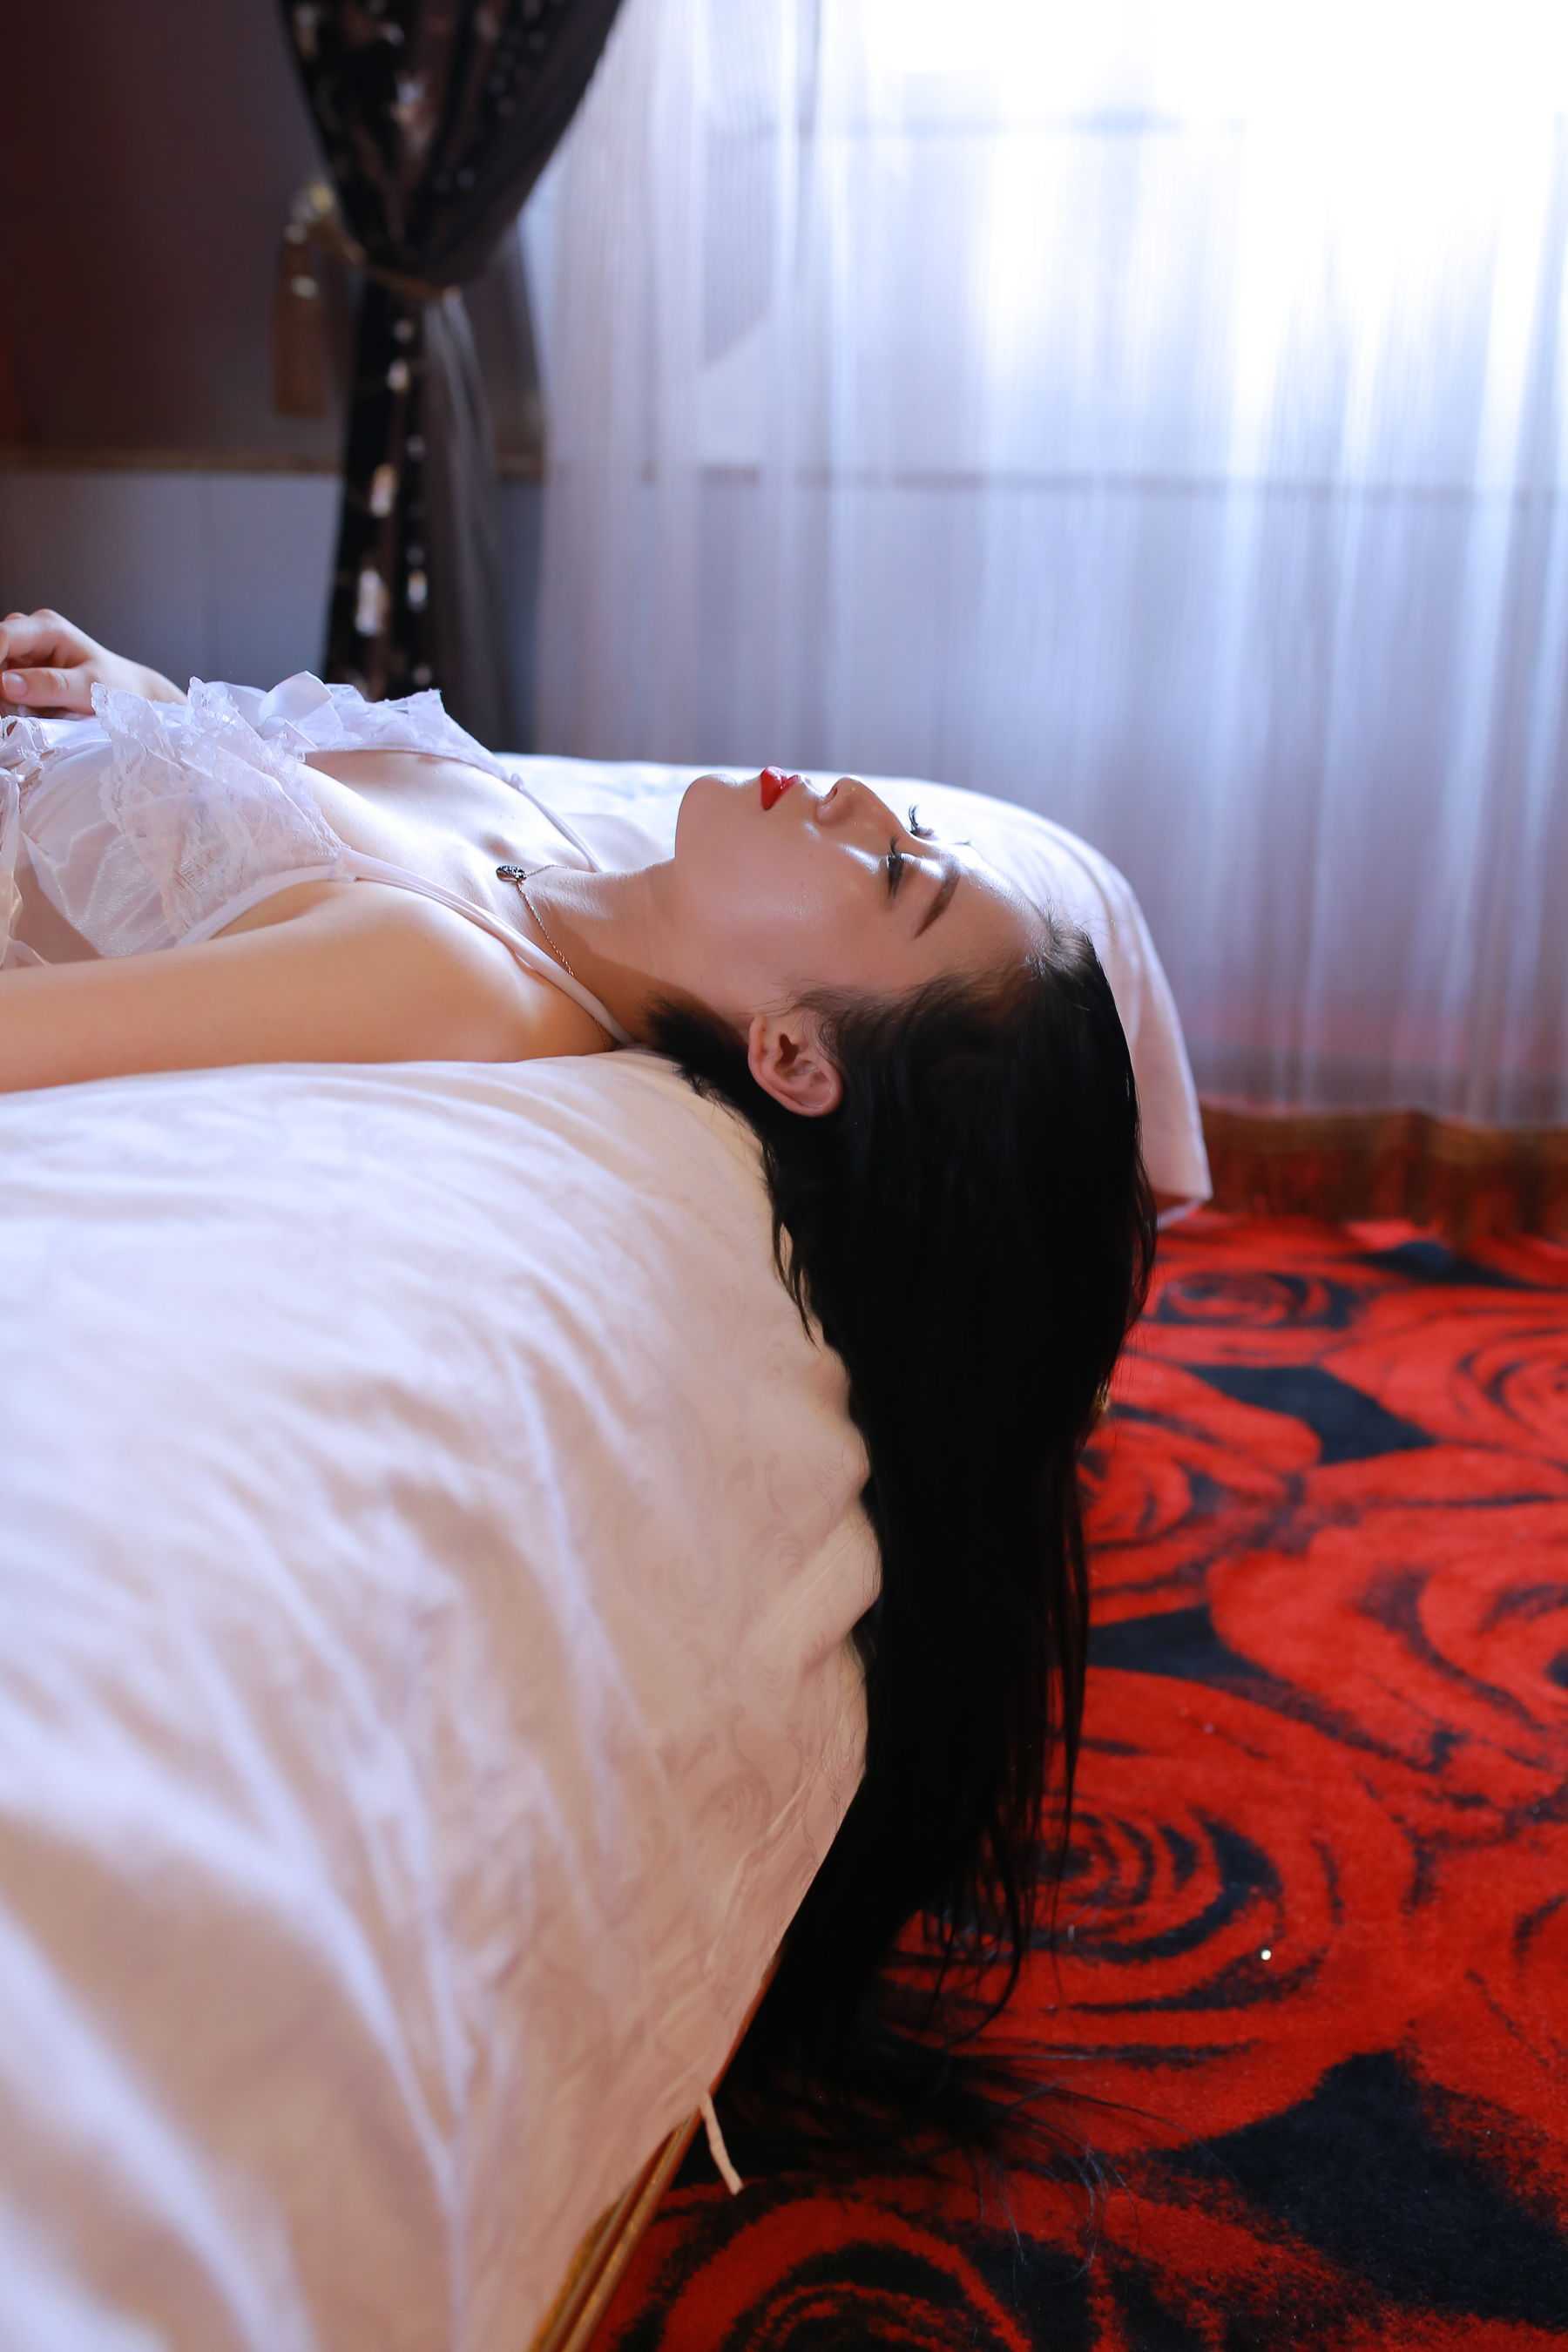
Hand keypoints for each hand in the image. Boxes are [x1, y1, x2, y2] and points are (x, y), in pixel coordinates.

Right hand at [0, 608, 186, 716]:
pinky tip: (21, 715)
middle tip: (6, 710)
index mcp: (47, 627)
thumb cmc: (117, 687)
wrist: (130, 695)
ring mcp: (24, 654)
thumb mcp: (90, 688)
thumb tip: (5, 684)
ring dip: (1, 696)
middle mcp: (29, 634)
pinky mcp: (22, 673)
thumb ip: (50, 685)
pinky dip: (6, 703)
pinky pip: (2, 686)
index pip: (2, 637)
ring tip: (20, 714)